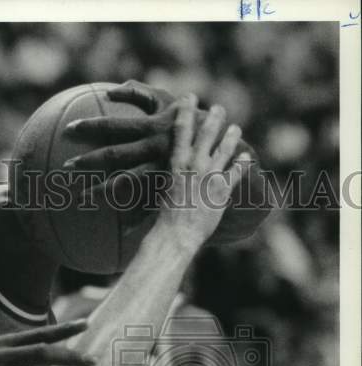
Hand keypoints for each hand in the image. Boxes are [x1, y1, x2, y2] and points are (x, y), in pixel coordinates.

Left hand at [61, 81, 182, 229]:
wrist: (228, 147)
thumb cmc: (192, 120)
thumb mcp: (168, 103)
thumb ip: (141, 95)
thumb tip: (113, 89)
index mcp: (152, 127)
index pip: (115, 125)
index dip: (92, 126)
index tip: (69, 130)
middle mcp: (153, 149)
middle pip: (115, 155)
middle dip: (89, 161)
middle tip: (66, 167)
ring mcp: (160, 171)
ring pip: (126, 183)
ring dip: (103, 191)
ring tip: (82, 198)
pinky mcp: (169, 188)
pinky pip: (148, 205)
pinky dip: (134, 217)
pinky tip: (119, 230)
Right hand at [156, 94, 250, 252]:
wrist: (176, 234)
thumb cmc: (162, 217)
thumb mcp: (158, 190)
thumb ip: (163, 175)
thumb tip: (153, 169)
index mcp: (176, 163)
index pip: (181, 129)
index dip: (186, 110)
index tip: (189, 97)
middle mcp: (195, 164)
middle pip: (207, 133)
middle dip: (213, 117)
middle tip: (218, 108)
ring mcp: (210, 176)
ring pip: (225, 148)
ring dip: (232, 136)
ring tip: (236, 128)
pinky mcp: (222, 190)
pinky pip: (236, 172)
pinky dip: (242, 164)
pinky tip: (247, 158)